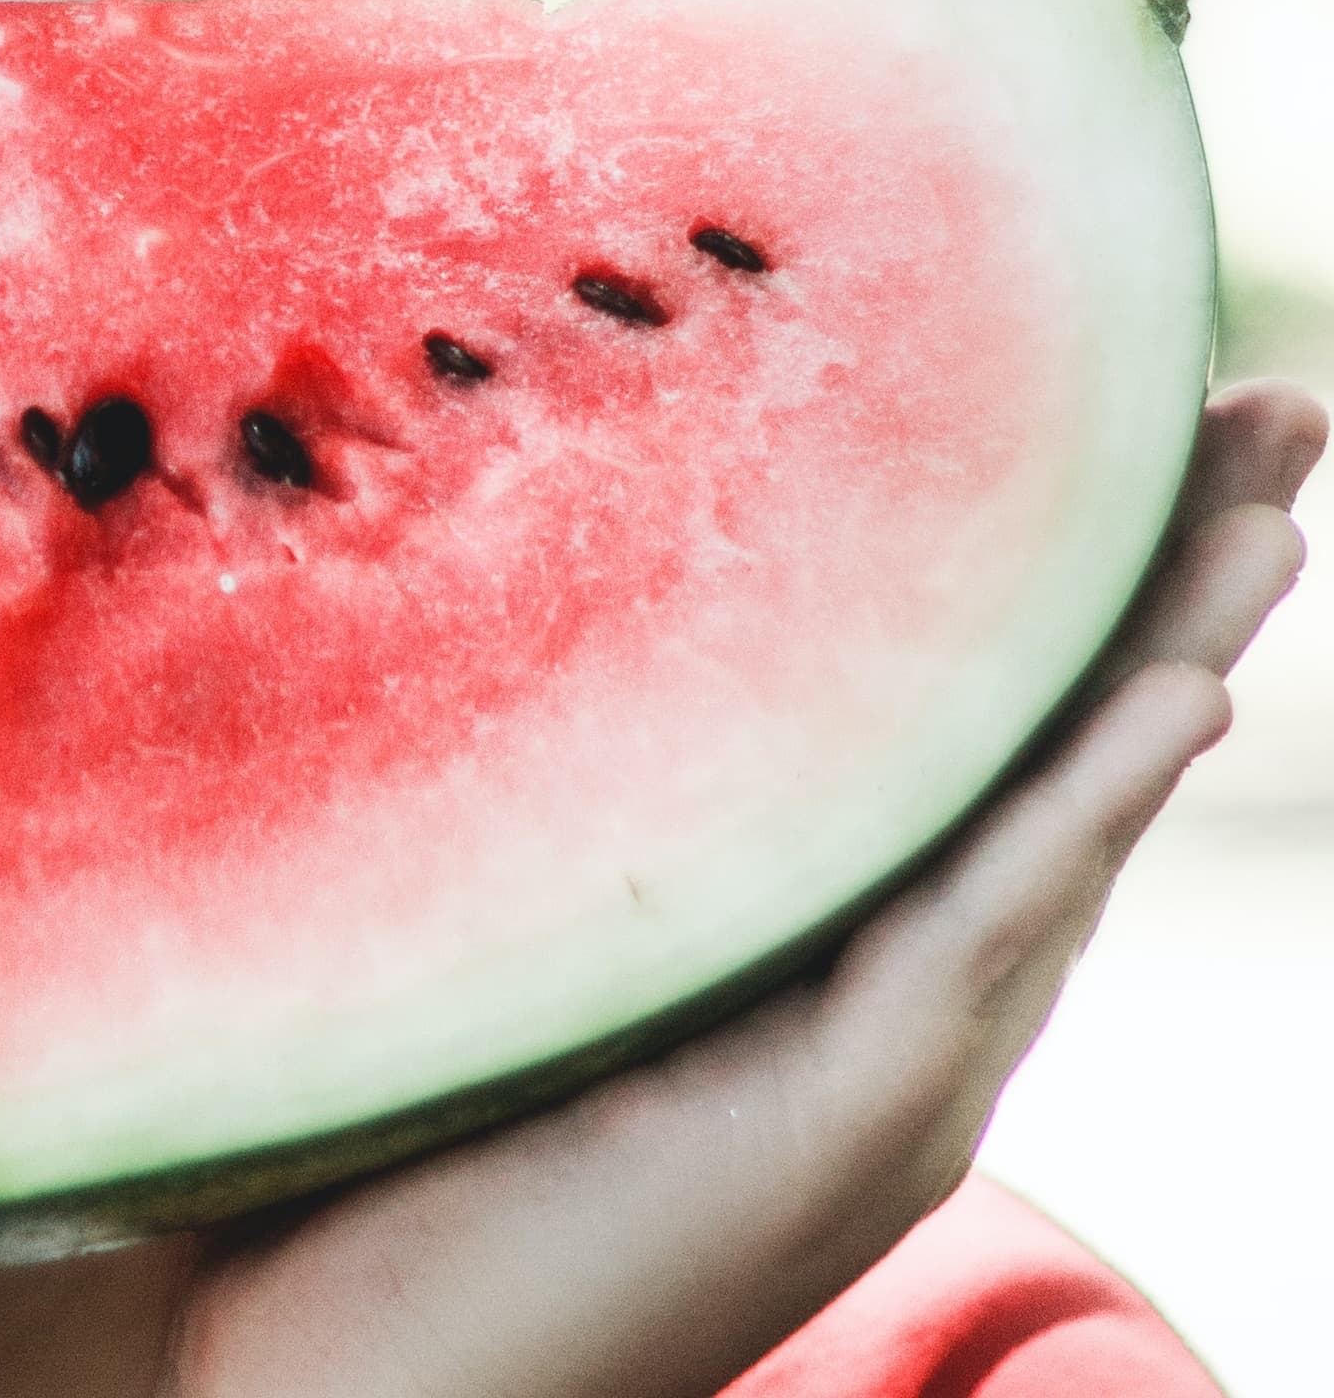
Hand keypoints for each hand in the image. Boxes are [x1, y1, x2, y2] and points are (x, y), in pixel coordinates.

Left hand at [165, 378, 1327, 1397]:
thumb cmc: (357, 1190)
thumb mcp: (473, 962)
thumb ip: (521, 832)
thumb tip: (442, 608)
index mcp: (803, 975)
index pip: (963, 755)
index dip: (1056, 600)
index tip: (1125, 424)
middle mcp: (880, 1024)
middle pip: (1053, 767)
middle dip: (1171, 588)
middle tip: (1270, 410)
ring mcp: (883, 1084)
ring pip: (1057, 831)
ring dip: (1171, 653)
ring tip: (1272, 500)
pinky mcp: (842, 1129)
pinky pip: (981, 936)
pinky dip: (1078, 809)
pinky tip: (1176, 691)